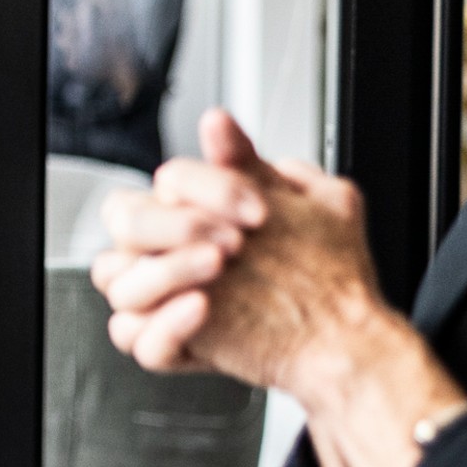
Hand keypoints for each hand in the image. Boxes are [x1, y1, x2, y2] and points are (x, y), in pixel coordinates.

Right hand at [91, 111, 386, 391]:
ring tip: (219, 265)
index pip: (162, 184)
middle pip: (124, 224)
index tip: (255, 206)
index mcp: (191, 213)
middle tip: (230, 238)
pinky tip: (202, 307)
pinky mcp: (175, 345)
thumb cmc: (322, 267)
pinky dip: (164, 323)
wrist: (345, 329)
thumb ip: (247, 162)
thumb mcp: (297, 200)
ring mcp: (167, 300)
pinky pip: (138, 339)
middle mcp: (170, 253)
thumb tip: (215, 122)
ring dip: (167, 271)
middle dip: (172, 224)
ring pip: (121, 283)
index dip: (205, 186)